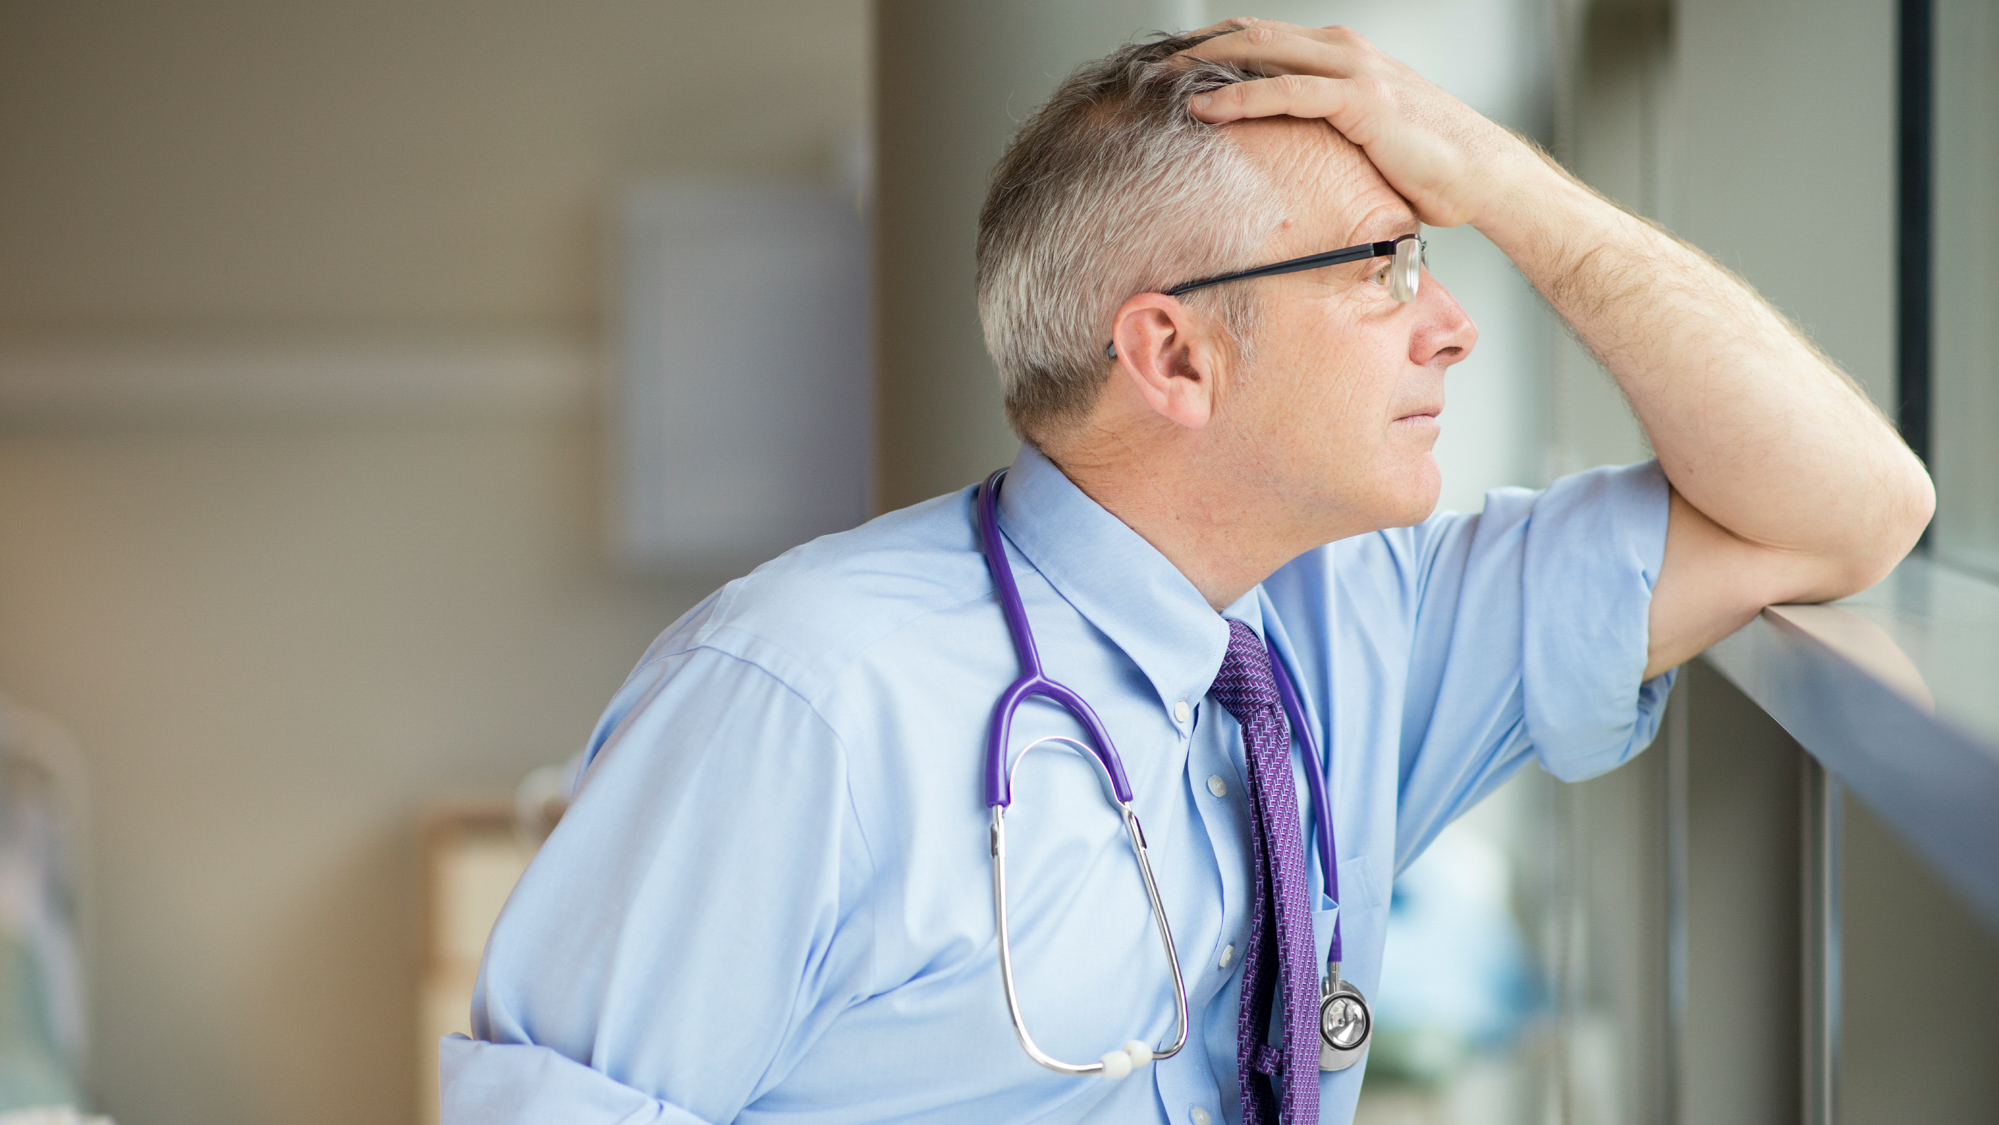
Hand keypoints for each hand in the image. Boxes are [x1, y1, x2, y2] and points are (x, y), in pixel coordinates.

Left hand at [1179, 20, 1541, 228]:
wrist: (1480, 174)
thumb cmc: (1423, 165)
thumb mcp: (1359, 140)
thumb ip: (1319, 135)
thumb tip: (1278, 165)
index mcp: (1337, 55)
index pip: (1262, 38)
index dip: (1212, 45)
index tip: (1167, 64)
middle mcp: (1341, 50)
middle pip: (1251, 34)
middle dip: (1194, 46)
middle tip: (1146, 65)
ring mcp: (1350, 70)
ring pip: (1262, 51)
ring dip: (1205, 64)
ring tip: (1159, 80)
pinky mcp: (1357, 100)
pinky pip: (1286, 91)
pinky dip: (1241, 97)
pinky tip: (1206, 110)